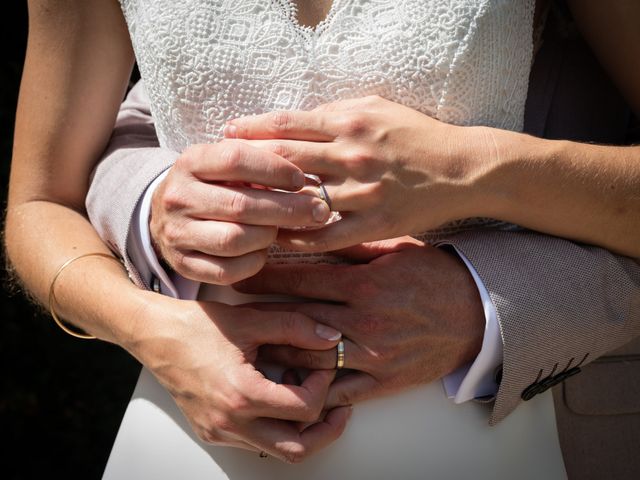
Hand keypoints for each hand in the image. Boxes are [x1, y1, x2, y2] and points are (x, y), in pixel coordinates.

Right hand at [127, 292, 350, 462]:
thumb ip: (296, 326)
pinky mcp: (212, 432)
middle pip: (298, 448)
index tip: (323, 364)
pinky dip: (275, 424)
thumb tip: (331, 338)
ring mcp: (220, 432)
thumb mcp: (251, 320)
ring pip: (277, 448)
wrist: (154, 336)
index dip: (324, 384)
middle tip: (339, 407)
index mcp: (242, 395)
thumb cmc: (197, 326)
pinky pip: (256, 441)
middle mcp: (230, 423)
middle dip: (327, 429)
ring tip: (303, 393)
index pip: (305, 408)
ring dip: (300, 427)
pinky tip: (276, 394)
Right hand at [151, 141, 331, 283]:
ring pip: (234, 240)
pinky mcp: (183, 264)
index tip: (301, 179)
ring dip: (268, 236)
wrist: (165, 215)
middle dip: (287, 209)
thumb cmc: (211, 185)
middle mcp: (178, 196)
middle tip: (319, 211)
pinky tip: (263, 251)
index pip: (235, 158)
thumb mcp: (224, 164)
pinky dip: (253, 262)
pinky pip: (227, 271)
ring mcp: (177, 232)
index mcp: (190, 162)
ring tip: (281, 230)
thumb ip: (257, 163)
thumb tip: (305, 181)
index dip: (274, 169)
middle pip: (240, 205)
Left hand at [224, 96, 491, 251]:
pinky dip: (296, 238)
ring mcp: (362, 192)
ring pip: (299, 200)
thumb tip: (296, 121)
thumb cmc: (416, 136)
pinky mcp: (373, 223)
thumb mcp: (377, 108)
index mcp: (349, 122)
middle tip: (221, 174)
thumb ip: (335, 112)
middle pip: (284, 161)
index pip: (286, 125)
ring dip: (266, 204)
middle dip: (248, 166)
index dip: (251, 129)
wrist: (461, 169)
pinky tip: (275, 239)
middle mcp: (351, 155)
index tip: (227, 134)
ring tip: (239, 208)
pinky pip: (324, 235)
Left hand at [235, 238, 484, 407]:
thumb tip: (311, 234)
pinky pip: (338, 392)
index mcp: (364, 284)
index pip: (302, 280)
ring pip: (309, 359)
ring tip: (251, 347)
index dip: (266, 277)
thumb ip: (351, 247)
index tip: (242, 273)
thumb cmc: (434, 276)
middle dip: (261, 314)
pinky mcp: (382, 381)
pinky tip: (288, 382)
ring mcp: (372, 355)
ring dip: (278, 353)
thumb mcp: (396, 250)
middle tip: (232, 311)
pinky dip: (311, 390)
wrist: (476, 315)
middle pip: (297, 319)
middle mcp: (363, 321)